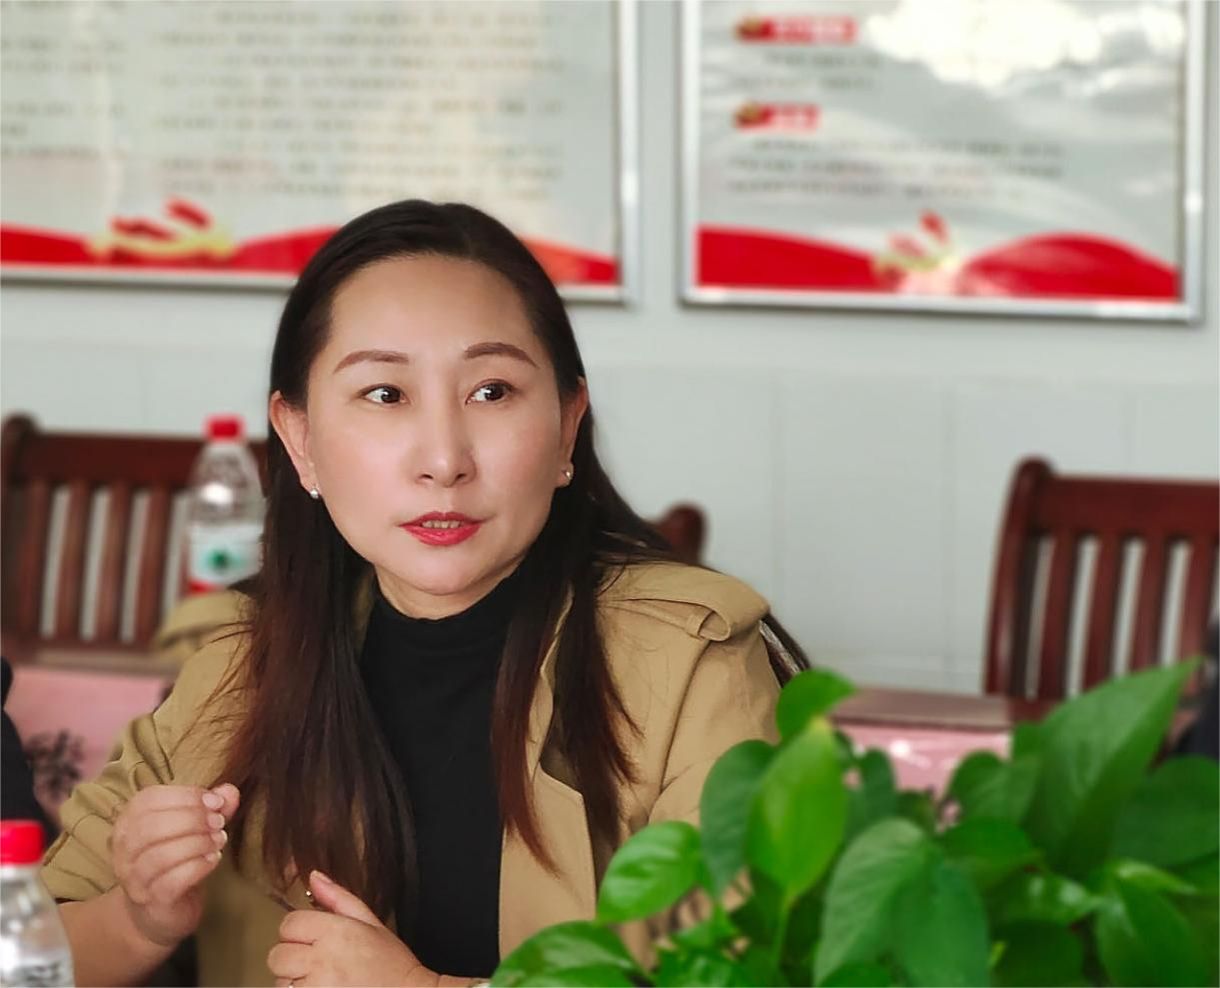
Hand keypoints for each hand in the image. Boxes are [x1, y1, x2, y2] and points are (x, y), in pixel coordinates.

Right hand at [110, 782, 239, 947]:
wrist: (157, 911)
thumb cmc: (175, 859)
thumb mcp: (193, 827)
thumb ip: (211, 807)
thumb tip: (230, 792)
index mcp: (129, 821)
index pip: (149, 800)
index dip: (186, 796)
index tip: (216, 802)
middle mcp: (124, 849)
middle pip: (152, 826)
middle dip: (192, 819)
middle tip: (219, 822)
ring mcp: (134, 878)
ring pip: (160, 855)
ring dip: (196, 843)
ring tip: (219, 840)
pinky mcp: (151, 902)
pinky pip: (171, 882)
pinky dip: (197, 867)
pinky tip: (213, 859)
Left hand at [268, 870, 437, 986]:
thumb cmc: (392, 964)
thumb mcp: (371, 923)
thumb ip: (338, 898)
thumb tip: (313, 877)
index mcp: (335, 932)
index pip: (289, 924)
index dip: (299, 931)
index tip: (313, 940)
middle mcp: (321, 959)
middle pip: (278, 955)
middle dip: (292, 958)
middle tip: (316, 963)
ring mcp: (315, 987)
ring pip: (281, 982)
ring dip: (295, 982)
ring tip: (321, 981)